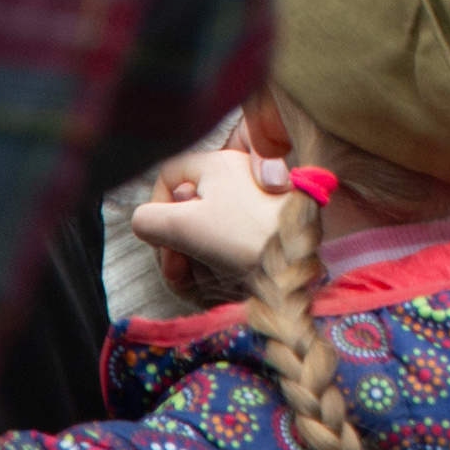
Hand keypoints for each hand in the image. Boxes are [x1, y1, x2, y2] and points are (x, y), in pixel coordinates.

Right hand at [132, 148, 292, 288]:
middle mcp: (238, 176)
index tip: (160, 237)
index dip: (156, 206)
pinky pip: (229, 248)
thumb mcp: (182, 224)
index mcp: (218, 164)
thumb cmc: (243, 235)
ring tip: (199, 282)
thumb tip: (147, 221)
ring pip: (205, 234)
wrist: (302, 260)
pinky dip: (218, 267)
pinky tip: (220, 285)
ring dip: (193, 262)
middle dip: (174, 245)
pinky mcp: (265, 230)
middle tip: (177, 270)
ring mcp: (253, 204)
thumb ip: (148, 219)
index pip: (170, 174)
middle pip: (186, 210)